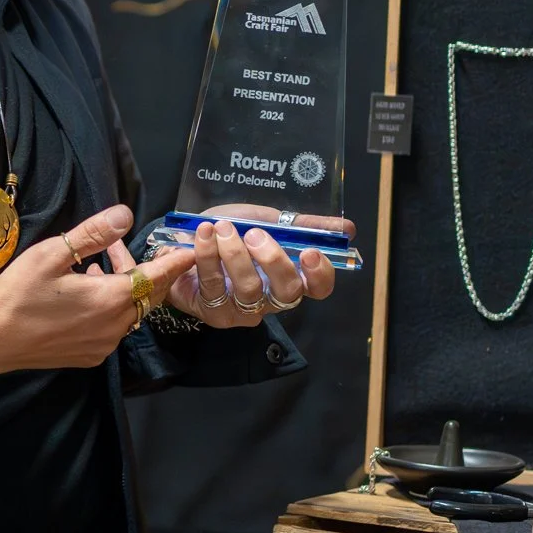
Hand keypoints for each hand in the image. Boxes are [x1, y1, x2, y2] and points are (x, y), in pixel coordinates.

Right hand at [0, 206, 196, 375]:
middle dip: (152, 272)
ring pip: (131, 312)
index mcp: (110, 297)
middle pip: (148, 296)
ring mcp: (104, 344)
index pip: (156, 276)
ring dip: (127, 288)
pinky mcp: (92, 355)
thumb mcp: (52, 254)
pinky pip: (115, 327)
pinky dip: (112, 307)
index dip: (176, 261)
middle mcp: (115, 325)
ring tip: (104, 264)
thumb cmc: (20, 293)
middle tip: (152, 251)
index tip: (193, 248)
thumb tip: (125, 214)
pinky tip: (89, 292)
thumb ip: (92, 234)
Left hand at [164, 216, 344, 327]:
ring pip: (249, 291)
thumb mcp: (267, 220)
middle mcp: (270, 299)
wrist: (185, 239)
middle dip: (274, 261)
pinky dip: (208, 256)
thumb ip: (304, 225)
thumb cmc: (230, 233)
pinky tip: (204, 234)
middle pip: (287, 293)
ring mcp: (242, 311)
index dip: (319, 275)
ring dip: (235, 255)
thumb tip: (348, 227)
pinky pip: (215, 286)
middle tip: (255, 234)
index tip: (308, 251)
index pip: (318, 288)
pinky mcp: (214, 313)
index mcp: (289, 276)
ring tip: (222, 228)